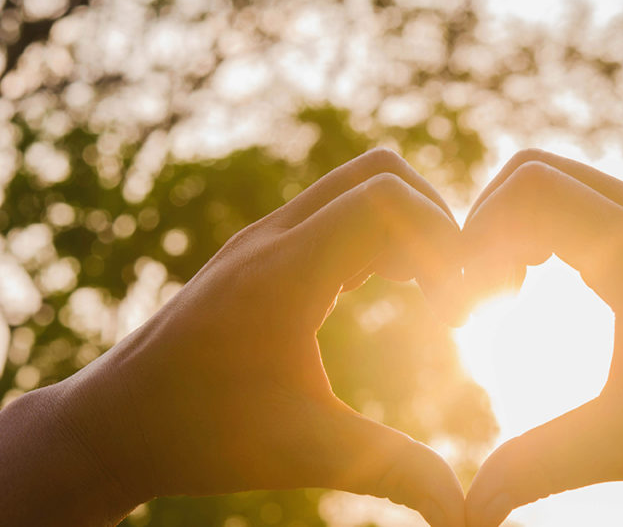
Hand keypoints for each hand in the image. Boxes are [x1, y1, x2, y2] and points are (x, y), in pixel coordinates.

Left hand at [37, 149, 465, 525]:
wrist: (115, 425)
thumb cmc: (204, 437)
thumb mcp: (308, 452)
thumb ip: (395, 471)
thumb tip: (465, 514)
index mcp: (285, 272)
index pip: (389, 200)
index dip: (443, 243)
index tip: (452, 314)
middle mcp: (273, 238)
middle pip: (380, 172)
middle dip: (435, 222)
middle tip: (448, 291)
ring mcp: (264, 239)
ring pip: (356, 184)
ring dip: (405, 226)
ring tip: (424, 293)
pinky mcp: (261, 252)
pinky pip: (334, 211)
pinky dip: (375, 235)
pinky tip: (383, 290)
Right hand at [461, 149, 622, 525]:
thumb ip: (541, 466)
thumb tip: (470, 509)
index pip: (527, 193)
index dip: (474, 241)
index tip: (466, 310)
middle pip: (531, 171)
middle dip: (484, 227)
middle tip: (481, 298)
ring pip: (558, 177)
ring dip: (515, 225)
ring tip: (509, 294)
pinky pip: (586, 196)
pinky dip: (547, 227)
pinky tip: (547, 285)